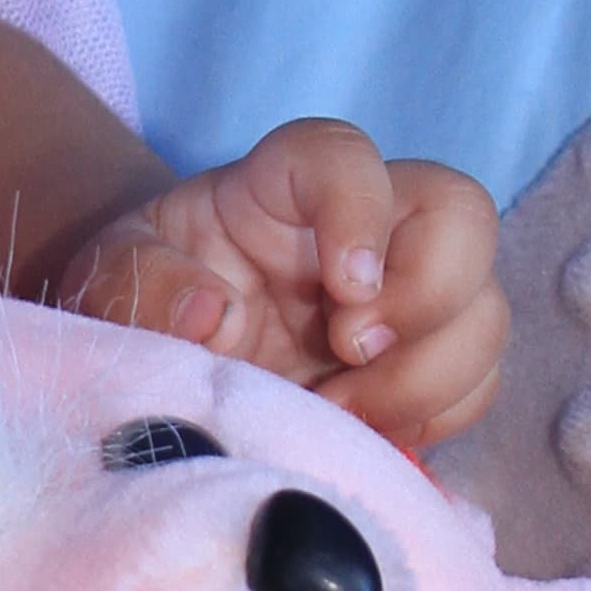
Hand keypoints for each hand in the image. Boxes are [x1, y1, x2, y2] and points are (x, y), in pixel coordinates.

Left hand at [66, 117, 503, 451]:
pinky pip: (475, 382)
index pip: (344, 154)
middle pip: (460, 214)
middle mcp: (360, 230)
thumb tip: (212, 314)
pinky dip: (436, 415)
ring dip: (430, 374)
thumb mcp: (108, 280)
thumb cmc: (141, 296)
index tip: (344, 289)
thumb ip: (141, 285)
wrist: (161, 359)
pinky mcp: (419, 364)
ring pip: (482, 309)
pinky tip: (367, 435)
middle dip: (429, 293)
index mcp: (279, 188)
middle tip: (350, 355)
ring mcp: (401, 296)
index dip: (361, 210)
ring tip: (342, 414)